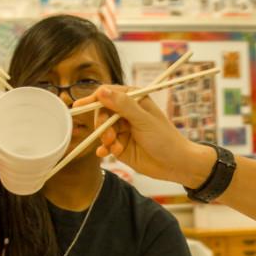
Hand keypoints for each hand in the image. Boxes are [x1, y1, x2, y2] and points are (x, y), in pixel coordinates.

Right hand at [74, 87, 212, 186]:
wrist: (176, 164)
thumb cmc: (165, 139)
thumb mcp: (143, 120)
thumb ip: (123, 106)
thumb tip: (101, 91)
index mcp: (133, 100)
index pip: (108, 94)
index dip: (93, 99)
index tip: (79, 106)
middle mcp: (126, 112)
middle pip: (101, 112)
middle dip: (101, 124)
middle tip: (107, 136)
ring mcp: (122, 129)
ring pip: (102, 130)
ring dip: (105, 139)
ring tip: (115, 148)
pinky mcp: (120, 146)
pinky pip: (104, 145)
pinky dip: (104, 149)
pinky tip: (105, 154)